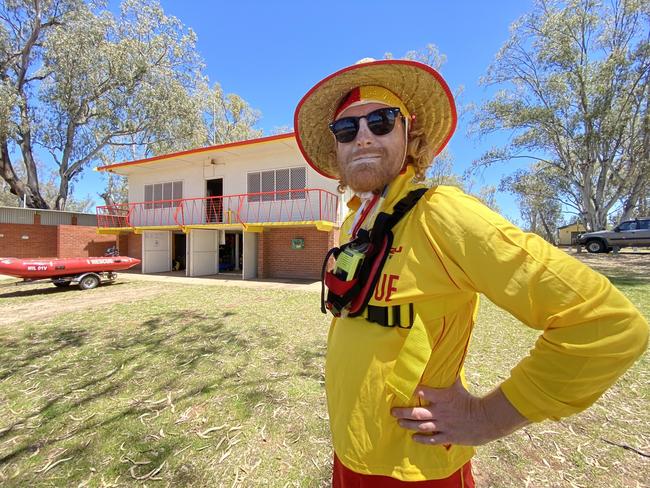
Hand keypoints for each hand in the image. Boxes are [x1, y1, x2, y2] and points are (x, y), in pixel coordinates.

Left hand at [390, 379, 528, 445]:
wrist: (486, 418)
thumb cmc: (470, 400)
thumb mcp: (457, 385)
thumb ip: (448, 376)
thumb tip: (444, 359)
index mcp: (442, 397)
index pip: (423, 392)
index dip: (410, 391)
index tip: (398, 390)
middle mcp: (440, 412)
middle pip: (417, 413)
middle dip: (403, 412)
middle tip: (393, 412)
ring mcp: (443, 425)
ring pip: (422, 426)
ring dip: (408, 425)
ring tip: (399, 423)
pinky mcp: (448, 436)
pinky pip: (432, 439)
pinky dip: (422, 439)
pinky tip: (414, 438)